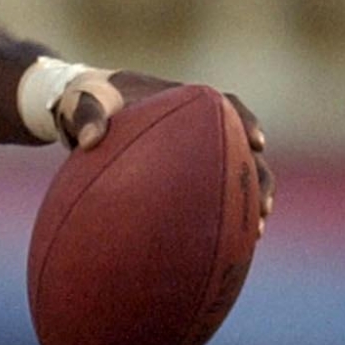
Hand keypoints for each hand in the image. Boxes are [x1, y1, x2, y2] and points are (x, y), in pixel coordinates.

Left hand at [54, 72, 274, 231]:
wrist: (80, 110)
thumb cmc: (86, 99)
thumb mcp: (82, 101)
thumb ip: (86, 116)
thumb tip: (90, 140)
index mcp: (182, 100)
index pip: (226, 106)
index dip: (247, 123)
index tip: (257, 144)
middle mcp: (197, 124)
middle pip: (242, 148)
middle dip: (259, 177)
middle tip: (263, 207)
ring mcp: (193, 147)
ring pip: (234, 173)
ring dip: (249, 200)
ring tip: (256, 233)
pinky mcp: (183, 169)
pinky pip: (208, 191)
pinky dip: (218, 214)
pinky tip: (222, 245)